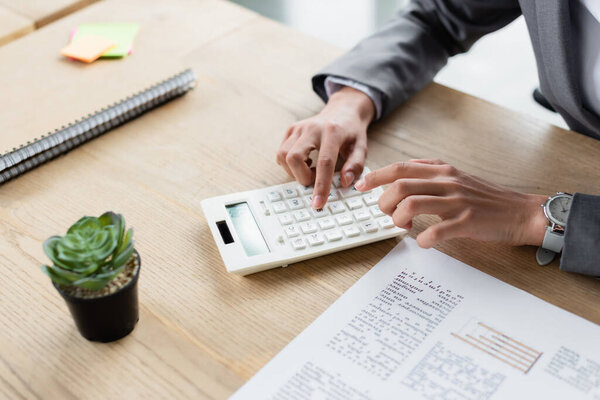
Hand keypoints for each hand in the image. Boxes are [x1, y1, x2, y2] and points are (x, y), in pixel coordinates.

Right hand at [277, 86, 374, 208]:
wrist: (343, 110)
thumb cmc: (352, 132)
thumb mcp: (361, 147)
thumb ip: (355, 165)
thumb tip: (345, 182)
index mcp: (332, 132)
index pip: (324, 162)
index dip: (320, 185)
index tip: (318, 203)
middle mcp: (312, 128)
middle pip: (294, 157)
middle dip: (302, 177)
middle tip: (314, 179)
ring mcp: (299, 128)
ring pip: (283, 155)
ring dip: (294, 171)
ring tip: (310, 169)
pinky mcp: (291, 130)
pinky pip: (281, 152)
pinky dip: (290, 164)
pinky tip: (305, 162)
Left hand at [355, 159, 548, 247]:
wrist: (520, 212)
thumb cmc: (485, 198)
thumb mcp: (456, 177)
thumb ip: (430, 172)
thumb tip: (400, 174)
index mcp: (443, 169)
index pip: (401, 167)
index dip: (377, 176)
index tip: (360, 186)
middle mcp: (448, 181)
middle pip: (401, 185)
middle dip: (384, 201)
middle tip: (386, 214)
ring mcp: (458, 201)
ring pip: (413, 204)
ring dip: (399, 218)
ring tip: (402, 226)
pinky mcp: (468, 221)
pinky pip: (437, 230)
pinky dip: (424, 239)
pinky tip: (424, 242)